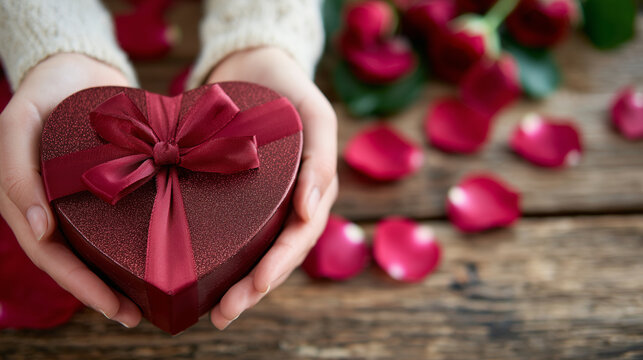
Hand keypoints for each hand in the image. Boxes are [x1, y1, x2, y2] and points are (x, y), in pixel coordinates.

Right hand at [0, 53, 140, 327]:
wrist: (81, 66)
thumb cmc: (45, 91)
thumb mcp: (19, 122)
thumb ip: (17, 172)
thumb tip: (37, 230)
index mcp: (30, 201)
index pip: (53, 255)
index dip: (82, 285)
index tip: (116, 307)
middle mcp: (58, 207)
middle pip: (80, 260)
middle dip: (106, 292)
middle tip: (138, 315)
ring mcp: (87, 199)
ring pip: (103, 245)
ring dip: (125, 273)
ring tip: (154, 297)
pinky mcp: (117, 184)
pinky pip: (125, 218)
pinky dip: (140, 238)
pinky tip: (164, 252)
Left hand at [206, 47, 337, 328]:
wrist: (253, 64)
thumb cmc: (289, 88)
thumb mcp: (315, 113)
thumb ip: (321, 158)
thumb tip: (313, 210)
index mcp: (313, 190)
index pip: (299, 236)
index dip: (279, 265)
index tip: (255, 286)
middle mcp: (290, 203)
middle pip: (276, 255)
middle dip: (254, 288)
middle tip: (224, 314)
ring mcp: (263, 202)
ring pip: (255, 251)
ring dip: (238, 284)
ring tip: (213, 311)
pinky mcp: (236, 196)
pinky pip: (232, 230)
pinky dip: (220, 256)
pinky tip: (202, 274)